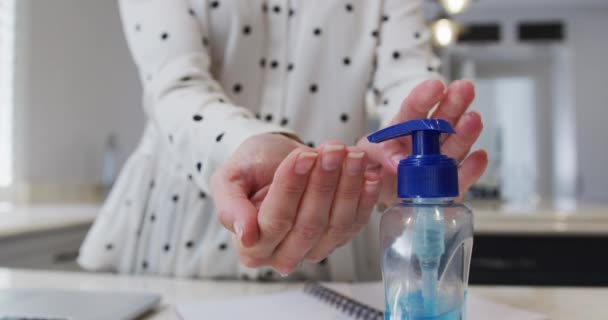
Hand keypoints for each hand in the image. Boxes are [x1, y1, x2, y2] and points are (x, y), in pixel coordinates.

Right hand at [211, 135, 380, 274]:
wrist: (273, 160)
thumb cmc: (250, 169)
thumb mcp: (228, 179)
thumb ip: (230, 207)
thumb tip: (245, 234)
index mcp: (252, 247)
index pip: (275, 221)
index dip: (291, 188)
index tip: (302, 157)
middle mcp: (283, 255)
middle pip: (309, 225)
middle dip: (322, 184)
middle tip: (331, 150)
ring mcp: (315, 249)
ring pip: (336, 224)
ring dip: (347, 187)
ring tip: (350, 154)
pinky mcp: (339, 237)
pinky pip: (356, 223)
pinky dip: (365, 197)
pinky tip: (368, 174)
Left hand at [358, 79, 487, 205]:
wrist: (378, 194)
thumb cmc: (373, 167)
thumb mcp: (365, 155)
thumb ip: (376, 152)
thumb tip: (398, 161)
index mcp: (403, 129)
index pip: (413, 110)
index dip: (424, 97)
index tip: (435, 86)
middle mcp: (425, 142)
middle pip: (441, 120)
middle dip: (454, 103)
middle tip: (465, 88)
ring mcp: (438, 162)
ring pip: (455, 145)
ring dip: (465, 132)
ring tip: (473, 119)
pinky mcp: (447, 186)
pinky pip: (461, 177)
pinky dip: (472, 169)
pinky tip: (479, 157)